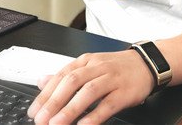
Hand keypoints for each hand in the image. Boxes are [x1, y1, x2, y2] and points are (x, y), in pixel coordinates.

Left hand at [27, 49, 153, 124]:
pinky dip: (94, 115)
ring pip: (88, 92)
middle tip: (41, 120)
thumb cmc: (116, 68)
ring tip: (57, 124)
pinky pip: (108, 104)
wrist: (147, 63)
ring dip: (70, 109)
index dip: (45, 94)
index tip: (34, 111)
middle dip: (54, 102)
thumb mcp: (90, 66)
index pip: (61, 76)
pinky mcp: (124, 91)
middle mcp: (97, 68)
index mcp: (85, 62)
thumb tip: (42, 81)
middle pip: (71, 82)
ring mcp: (111, 79)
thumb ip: (66, 75)